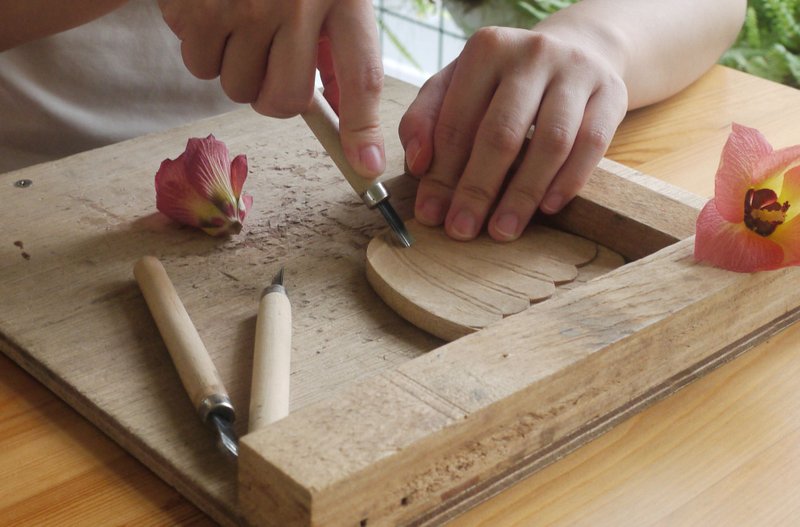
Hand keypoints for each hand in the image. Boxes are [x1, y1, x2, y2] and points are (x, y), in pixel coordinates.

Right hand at [158, 0, 385, 177]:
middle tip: (271, 58)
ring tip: (241, 20)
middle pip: (282, 102)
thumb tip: (342, 119)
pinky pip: (197, 64)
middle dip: (275, 94)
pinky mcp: (194, 6)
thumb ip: (339, 48)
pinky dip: (202, 45)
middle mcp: (294, 3)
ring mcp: (241, 5)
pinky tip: (213, 8)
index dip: (362, 129)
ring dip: (236, 67)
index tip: (366, 166)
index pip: (360, 77)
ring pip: (235, 89)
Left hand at [399, 27, 627, 240]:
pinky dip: (569, 181)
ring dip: (523, 194)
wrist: (575, 52)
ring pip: (550, 142)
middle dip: (477, 189)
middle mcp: (532, 53)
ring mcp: (576, 71)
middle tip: (462, 230)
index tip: (431, 214)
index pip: (456, 121)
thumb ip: (425, 120)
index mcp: (486, 50)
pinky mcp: (612, 93)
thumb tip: (418, 164)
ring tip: (502, 230)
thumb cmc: (503, 82)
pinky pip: (592, 144)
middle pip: (501, 134)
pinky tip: (548, 208)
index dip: (441, 173)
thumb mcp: (457, 87)